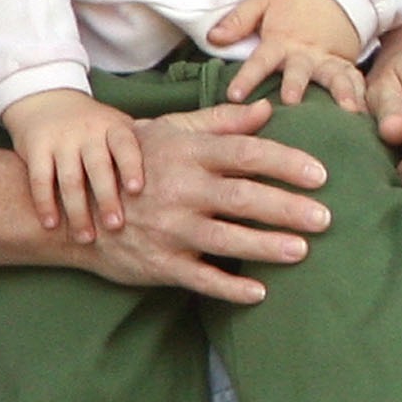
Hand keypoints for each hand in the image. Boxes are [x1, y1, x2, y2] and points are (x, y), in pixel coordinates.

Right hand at [0, 87, 144, 239]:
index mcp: (115, 127)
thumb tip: (191, 167)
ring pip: (70, 178)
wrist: (47, 100)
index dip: (131, 166)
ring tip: (86, 237)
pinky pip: (40, 178)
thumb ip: (147, 146)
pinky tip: (51, 224)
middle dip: (107, 197)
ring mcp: (62, 140)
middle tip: (115, 226)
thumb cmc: (96, 126)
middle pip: (98, 166)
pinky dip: (45, 203)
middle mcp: (89, 132)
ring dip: (77, 210)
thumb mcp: (121, 126)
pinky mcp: (36, 148)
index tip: (137, 189)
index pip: (125, 146)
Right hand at [83, 101, 335, 304]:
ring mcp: (170, 229)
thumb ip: (220, 123)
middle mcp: (182, 190)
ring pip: (226, 239)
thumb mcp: (170, 133)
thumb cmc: (134, 164)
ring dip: (266, 246)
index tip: (320, 174)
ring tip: (302, 251)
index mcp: (188, 154)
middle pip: (244, 198)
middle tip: (326, 218)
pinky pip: (200, 278)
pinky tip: (259, 292)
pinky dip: (229, 287)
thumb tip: (265, 109)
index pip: (246, 154)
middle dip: (288, 208)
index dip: (286, 163)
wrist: (76, 209)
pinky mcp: (159, 263)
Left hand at [208, 0, 366, 109]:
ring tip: (349, 110)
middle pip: (300, 71)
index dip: (247, 77)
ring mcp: (328, 59)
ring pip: (334, 77)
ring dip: (341, 93)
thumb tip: (213, 37)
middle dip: (296, 86)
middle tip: (292, 102)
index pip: (260, 60)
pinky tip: (366, 113)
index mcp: (281, 40)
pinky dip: (361, 94)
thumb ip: (239, 20)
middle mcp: (306, 53)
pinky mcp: (345, 62)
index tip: (234, 95)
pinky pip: (355, 79)